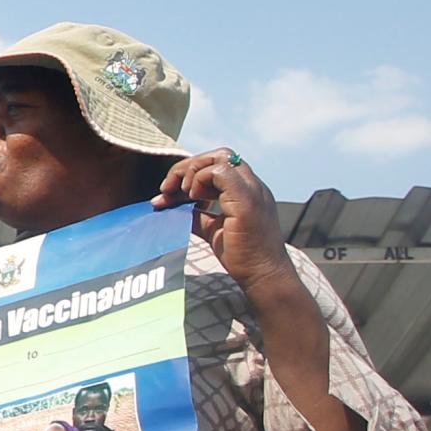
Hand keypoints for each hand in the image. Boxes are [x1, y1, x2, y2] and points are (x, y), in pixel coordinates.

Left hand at [154, 149, 294, 289]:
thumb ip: (196, 213)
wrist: (262, 276)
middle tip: (168, 189)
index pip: (218, 164)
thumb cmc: (242, 255)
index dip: (190, 172)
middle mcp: (253, 186)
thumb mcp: (212, 228)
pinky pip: (221, 171)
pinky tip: (193, 197)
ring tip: (181, 193)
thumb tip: (169, 204)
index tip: (169, 192)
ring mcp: (253, 191)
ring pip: (221, 157)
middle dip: (188, 166)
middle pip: (219, 155)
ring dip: (192, 171)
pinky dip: (200, 179)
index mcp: (247, 191)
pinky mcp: (247, 201)